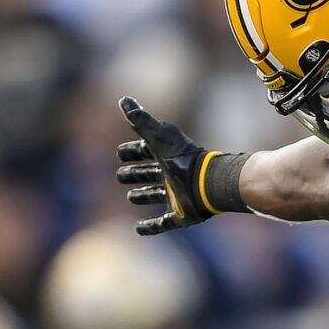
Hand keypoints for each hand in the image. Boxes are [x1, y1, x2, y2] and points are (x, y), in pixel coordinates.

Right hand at [116, 97, 214, 235]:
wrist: (209, 182)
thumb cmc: (183, 157)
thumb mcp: (158, 136)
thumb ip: (140, 120)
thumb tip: (123, 98)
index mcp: (166, 156)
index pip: (144, 151)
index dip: (132, 152)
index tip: (119, 154)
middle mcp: (171, 175)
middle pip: (149, 173)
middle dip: (135, 173)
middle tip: (120, 176)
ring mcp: (177, 196)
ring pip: (156, 195)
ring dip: (143, 196)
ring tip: (131, 197)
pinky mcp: (182, 215)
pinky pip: (164, 223)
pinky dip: (151, 227)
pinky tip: (137, 229)